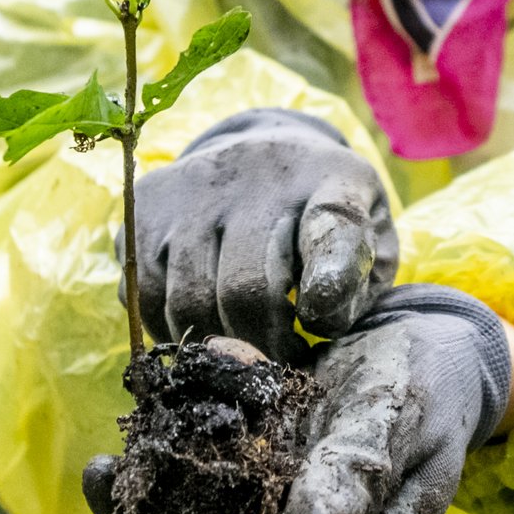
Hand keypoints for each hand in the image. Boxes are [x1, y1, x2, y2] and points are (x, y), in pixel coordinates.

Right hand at [121, 107, 397, 364]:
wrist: (264, 152)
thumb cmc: (324, 218)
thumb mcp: (370, 239)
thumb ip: (359, 285)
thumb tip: (317, 326)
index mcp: (332, 178)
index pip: (333, 224)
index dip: (328, 280)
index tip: (318, 324)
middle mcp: (258, 172)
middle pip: (245, 287)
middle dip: (264, 345)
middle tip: (279, 361)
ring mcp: (194, 185)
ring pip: (189, 299)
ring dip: (216, 345)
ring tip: (243, 348)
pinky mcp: (146, 205)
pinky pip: (143, 294)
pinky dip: (169, 330)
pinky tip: (202, 328)